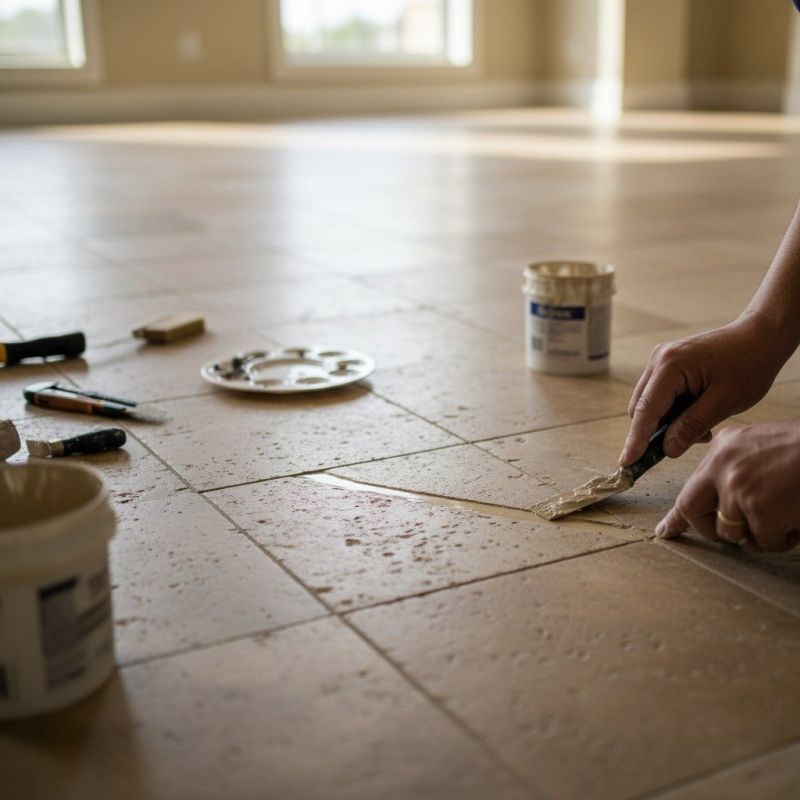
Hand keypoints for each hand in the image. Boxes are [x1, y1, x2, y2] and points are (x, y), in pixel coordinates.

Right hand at [619, 315, 782, 466]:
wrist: (760, 337)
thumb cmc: (749, 364)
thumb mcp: (724, 402)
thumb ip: (692, 426)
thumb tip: (667, 449)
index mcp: (670, 366)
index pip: (646, 410)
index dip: (636, 439)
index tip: (627, 463)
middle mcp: (658, 360)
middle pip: (641, 407)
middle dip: (655, 432)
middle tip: (683, 447)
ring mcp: (661, 361)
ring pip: (650, 404)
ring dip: (667, 423)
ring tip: (702, 429)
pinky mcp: (668, 365)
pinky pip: (660, 396)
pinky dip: (673, 412)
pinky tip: (698, 416)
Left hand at [656, 422, 799, 551]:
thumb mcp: (762, 449)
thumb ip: (735, 471)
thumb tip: (719, 508)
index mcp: (723, 448)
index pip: (690, 485)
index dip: (678, 515)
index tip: (665, 532)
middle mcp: (722, 465)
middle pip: (692, 509)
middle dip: (706, 529)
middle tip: (727, 534)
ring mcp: (737, 487)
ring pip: (732, 532)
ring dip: (758, 533)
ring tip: (786, 513)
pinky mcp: (758, 509)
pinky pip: (764, 541)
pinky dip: (784, 538)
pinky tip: (797, 519)